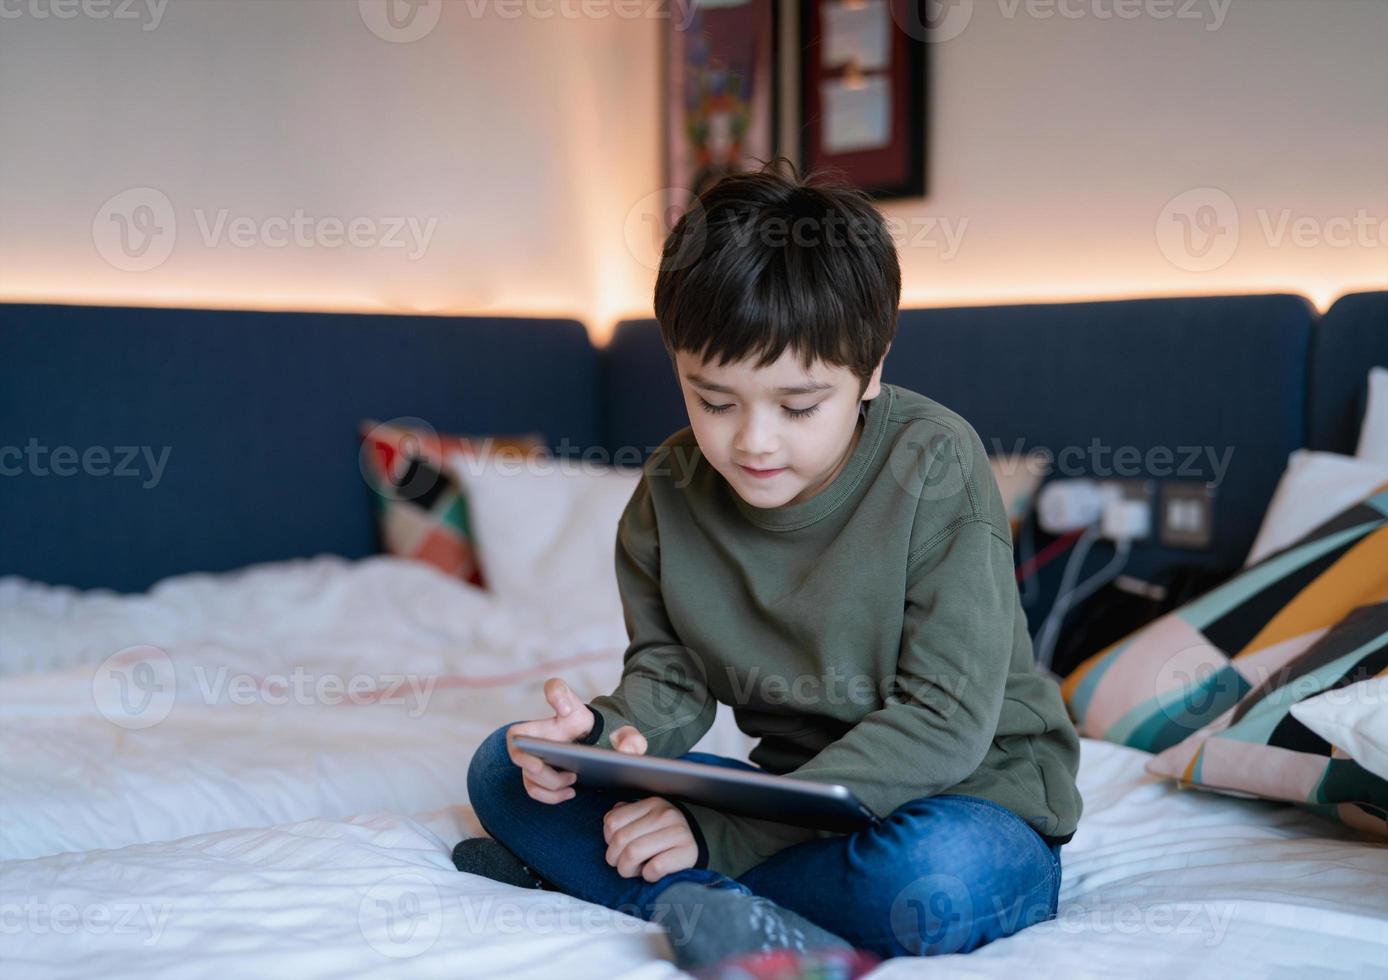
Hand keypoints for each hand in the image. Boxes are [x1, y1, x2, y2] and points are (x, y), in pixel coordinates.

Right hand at [505, 678, 647, 803]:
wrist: (600, 750)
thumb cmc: (609, 737)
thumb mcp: (626, 735)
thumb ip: (631, 740)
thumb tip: (626, 752)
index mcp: (568, 711)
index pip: (556, 689)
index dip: (555, 694)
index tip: (564, 706)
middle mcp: (545, 729)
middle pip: (519, 737)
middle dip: (528, 758)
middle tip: (550, 769)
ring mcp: (537, 752)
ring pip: (525, 769)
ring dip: (547, 782)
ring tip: (572, 782)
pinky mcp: (537, 773)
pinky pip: (532, 787)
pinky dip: (548, 795)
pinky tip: (569, 793)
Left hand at [603, 797, 698, 880]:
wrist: (693, 848)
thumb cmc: (663, 837)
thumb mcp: (645, 820)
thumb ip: (626, 816)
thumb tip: (609, 823)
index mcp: (652, 804)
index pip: (612, 821)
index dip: (608, 841)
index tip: (618, 849)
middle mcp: (665, 814)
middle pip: (620, 839)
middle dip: (616, 859)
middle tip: (624, 865)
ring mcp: (678, 832)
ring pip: (632, 853)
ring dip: (628, 869)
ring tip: (636, 869)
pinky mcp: (687, 852)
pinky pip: (654, 868)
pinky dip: (648, 875)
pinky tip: (652, 873)